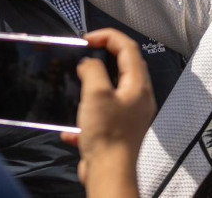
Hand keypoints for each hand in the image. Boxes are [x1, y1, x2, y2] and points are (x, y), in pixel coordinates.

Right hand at [60, 28, 154, 197]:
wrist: (109, 174)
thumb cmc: (107, 134)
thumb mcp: (95, 93)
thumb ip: (93, 70)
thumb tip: (89, 64)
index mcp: (138, 85)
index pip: (129, 48)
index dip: (108, 36)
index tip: (87, 39)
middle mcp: (138, 99)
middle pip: (125, 67)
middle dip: (103, 57)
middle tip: (84, 55)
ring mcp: (130, 117)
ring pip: (112, 91)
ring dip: (93, 85)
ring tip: (77, 84)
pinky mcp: (118, 133)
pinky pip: (101, 116)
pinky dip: (86, 116)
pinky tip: (72, 128)